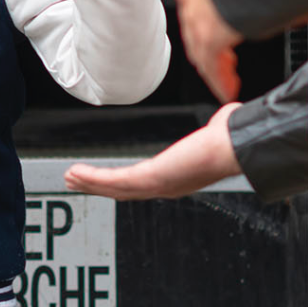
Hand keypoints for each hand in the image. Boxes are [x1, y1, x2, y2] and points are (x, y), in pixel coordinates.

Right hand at [65, 103, 243, 199]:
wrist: (238, 146)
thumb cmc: (234, 138)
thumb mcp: (221, 130)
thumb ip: (218, 126)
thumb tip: (228, 116)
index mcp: (181, 177)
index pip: (144, 182)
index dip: (121, 181)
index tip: (105, 179)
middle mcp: (168, 186)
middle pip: (124, 191)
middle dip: (99, 186)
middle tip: (77, 181)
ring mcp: (158, 185)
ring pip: (114, 188)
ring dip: (90, 183)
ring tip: (70, 177)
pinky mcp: (150, 178)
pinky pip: (114, 180)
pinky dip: (92, 178)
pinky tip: (75, 172)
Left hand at [177, 0, 243, 101]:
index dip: (210, 16)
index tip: (218, 27)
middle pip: (195, 24)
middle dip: (210, 44)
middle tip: (223, 61)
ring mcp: (197, 10)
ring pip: (199, 45)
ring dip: (214, 64)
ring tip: (227, 79)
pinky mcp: (208, 33)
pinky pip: (210, 62)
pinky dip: (220, 78)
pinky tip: (228, 88)